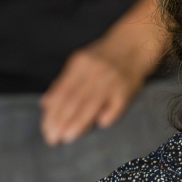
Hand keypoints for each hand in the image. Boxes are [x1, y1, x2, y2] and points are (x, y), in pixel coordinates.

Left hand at [39, 0, 166, 144]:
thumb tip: (45, 104)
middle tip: (53, 139)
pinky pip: (117, 104)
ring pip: (92, 103)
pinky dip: (109, 115)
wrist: (136, 43)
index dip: (53, 112)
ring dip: (79, 122)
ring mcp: (112, 79)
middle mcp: (94, 70)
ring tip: (67, 138)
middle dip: (61, 120)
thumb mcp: (81, 64)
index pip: (62, 92)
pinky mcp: (127, 88)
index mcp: (80, 64)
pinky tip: (100, 126)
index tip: (46, 129)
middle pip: (74, 98)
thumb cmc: (105, 58)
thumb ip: (64, 84)